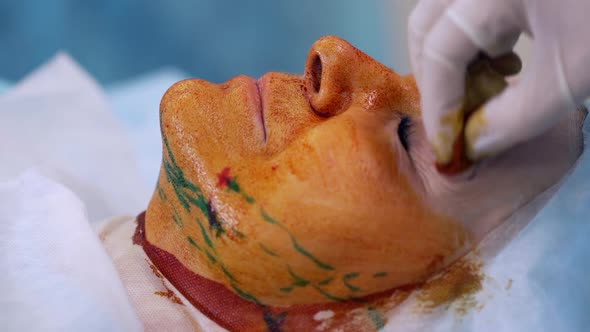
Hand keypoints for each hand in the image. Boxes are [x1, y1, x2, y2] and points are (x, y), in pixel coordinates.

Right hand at [408, 0, 589, 164]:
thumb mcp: (571, 76)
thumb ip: (513, 120)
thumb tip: (472, 146)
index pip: (440, 50)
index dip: (438, 104)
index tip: (449, 146)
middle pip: (428, 25)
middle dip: (435, 78)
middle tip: (454, 119)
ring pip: (445, 15)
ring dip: (453, 59)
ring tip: (483, 92)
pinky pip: (470, 8)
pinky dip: (477, 40)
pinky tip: (507, 62)